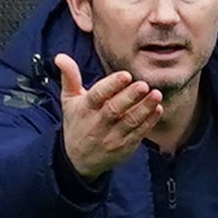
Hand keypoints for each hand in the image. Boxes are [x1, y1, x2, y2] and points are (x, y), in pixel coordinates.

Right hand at [56, 54, 161, 179]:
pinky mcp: (124, 147)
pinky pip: (139, 133)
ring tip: (156, 95)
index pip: (97, 96)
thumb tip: (60, 56)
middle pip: (114, 109)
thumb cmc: (77, 124)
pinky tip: (157, 109)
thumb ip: (69, 77)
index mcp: (85, 109)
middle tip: (143, 85)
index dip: (112, 85)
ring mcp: (112, 137)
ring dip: (144, 108)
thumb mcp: (69, 101)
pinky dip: (149, 122)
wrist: (78, 161)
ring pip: (130, 122)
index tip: (126, 75)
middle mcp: (98, 124)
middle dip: (130, 97)